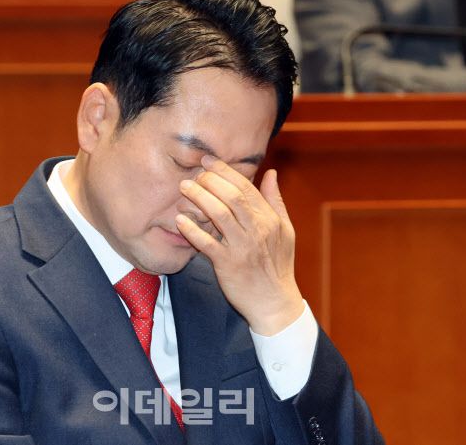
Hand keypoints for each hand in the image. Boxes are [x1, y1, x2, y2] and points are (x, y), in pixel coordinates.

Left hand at [175, 155, 303, 335]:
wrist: (274, 303)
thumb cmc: (278, 265)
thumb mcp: (285, 230)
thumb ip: (275, 200)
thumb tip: (271, 172)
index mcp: (270, 219)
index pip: (246, 187)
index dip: (225, 171)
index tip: (208, 161)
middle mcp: (257, 230)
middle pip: (232, 196)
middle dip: (210, 180)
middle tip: (193, 173)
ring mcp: (242, 247)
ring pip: (219, 215)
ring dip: (199, 198)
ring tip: (184, 188)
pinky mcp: (228, 265)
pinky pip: (207, 244)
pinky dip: (192, 231)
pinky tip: (180, 220)